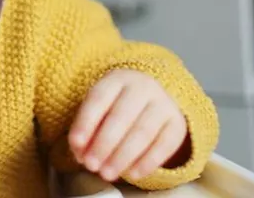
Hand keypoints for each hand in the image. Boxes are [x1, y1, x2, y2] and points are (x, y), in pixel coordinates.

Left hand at [68, 69, 188, 182]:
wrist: (152, 101)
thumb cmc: (116, 107)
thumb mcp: (99, 111)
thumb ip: (86, 131)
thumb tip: (81, 154)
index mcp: (117, 79)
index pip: (99, 98)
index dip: (86, 122)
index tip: (76, 145)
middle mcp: (143, 86)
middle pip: (121, 116)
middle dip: (104, 144)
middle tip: (91, 166)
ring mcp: (163, 103)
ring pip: (143, 131)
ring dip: (123, 156)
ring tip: (107, 174)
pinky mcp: (178, 123)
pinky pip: (165, 145)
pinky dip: (148, 162)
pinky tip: (133, 174)